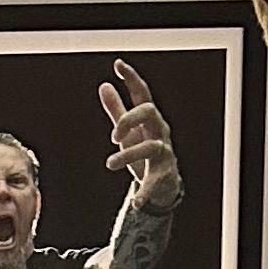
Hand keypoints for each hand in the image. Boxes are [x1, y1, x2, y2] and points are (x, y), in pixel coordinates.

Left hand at [98, 60, 178, 205]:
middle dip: (129, 118)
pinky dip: (144, 194)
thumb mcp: (127, 131)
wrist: (162, 184)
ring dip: (127, 155)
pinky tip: (135, 203)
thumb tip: (103, 85)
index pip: (142, 94)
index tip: (118, 65)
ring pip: (150, 147)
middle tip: (113, 134)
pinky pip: (155, 183)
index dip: (131, 79)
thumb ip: (116, 109)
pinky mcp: (164, 176)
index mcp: (149, 119)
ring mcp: (164, 153)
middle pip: (150, 112)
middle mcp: (159, 131)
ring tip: (110, 164)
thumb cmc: (143, 152)